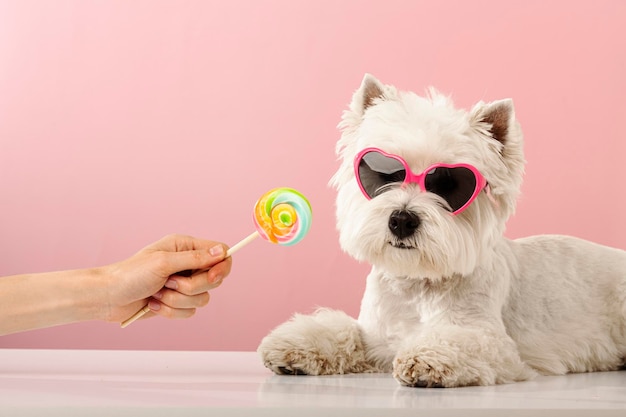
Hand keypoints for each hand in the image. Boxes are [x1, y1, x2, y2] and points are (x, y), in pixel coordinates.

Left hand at [100, 234, 231, 322]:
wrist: (108, 298)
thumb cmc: (131, 274)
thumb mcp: (164, 262)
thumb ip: (195, 258)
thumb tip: (222, 251)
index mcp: (185, 247)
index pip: (220, 252)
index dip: (221, 266)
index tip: (212, 276)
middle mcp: (187, 264)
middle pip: (214, 279)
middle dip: (192, 287)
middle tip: (170, 282)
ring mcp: (183, 284)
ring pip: (202, 298)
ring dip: (178, 300)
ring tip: (158, 293)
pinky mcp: (177, 302)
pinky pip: (190, 312)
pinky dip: (171, 310)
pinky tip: (154, 303)